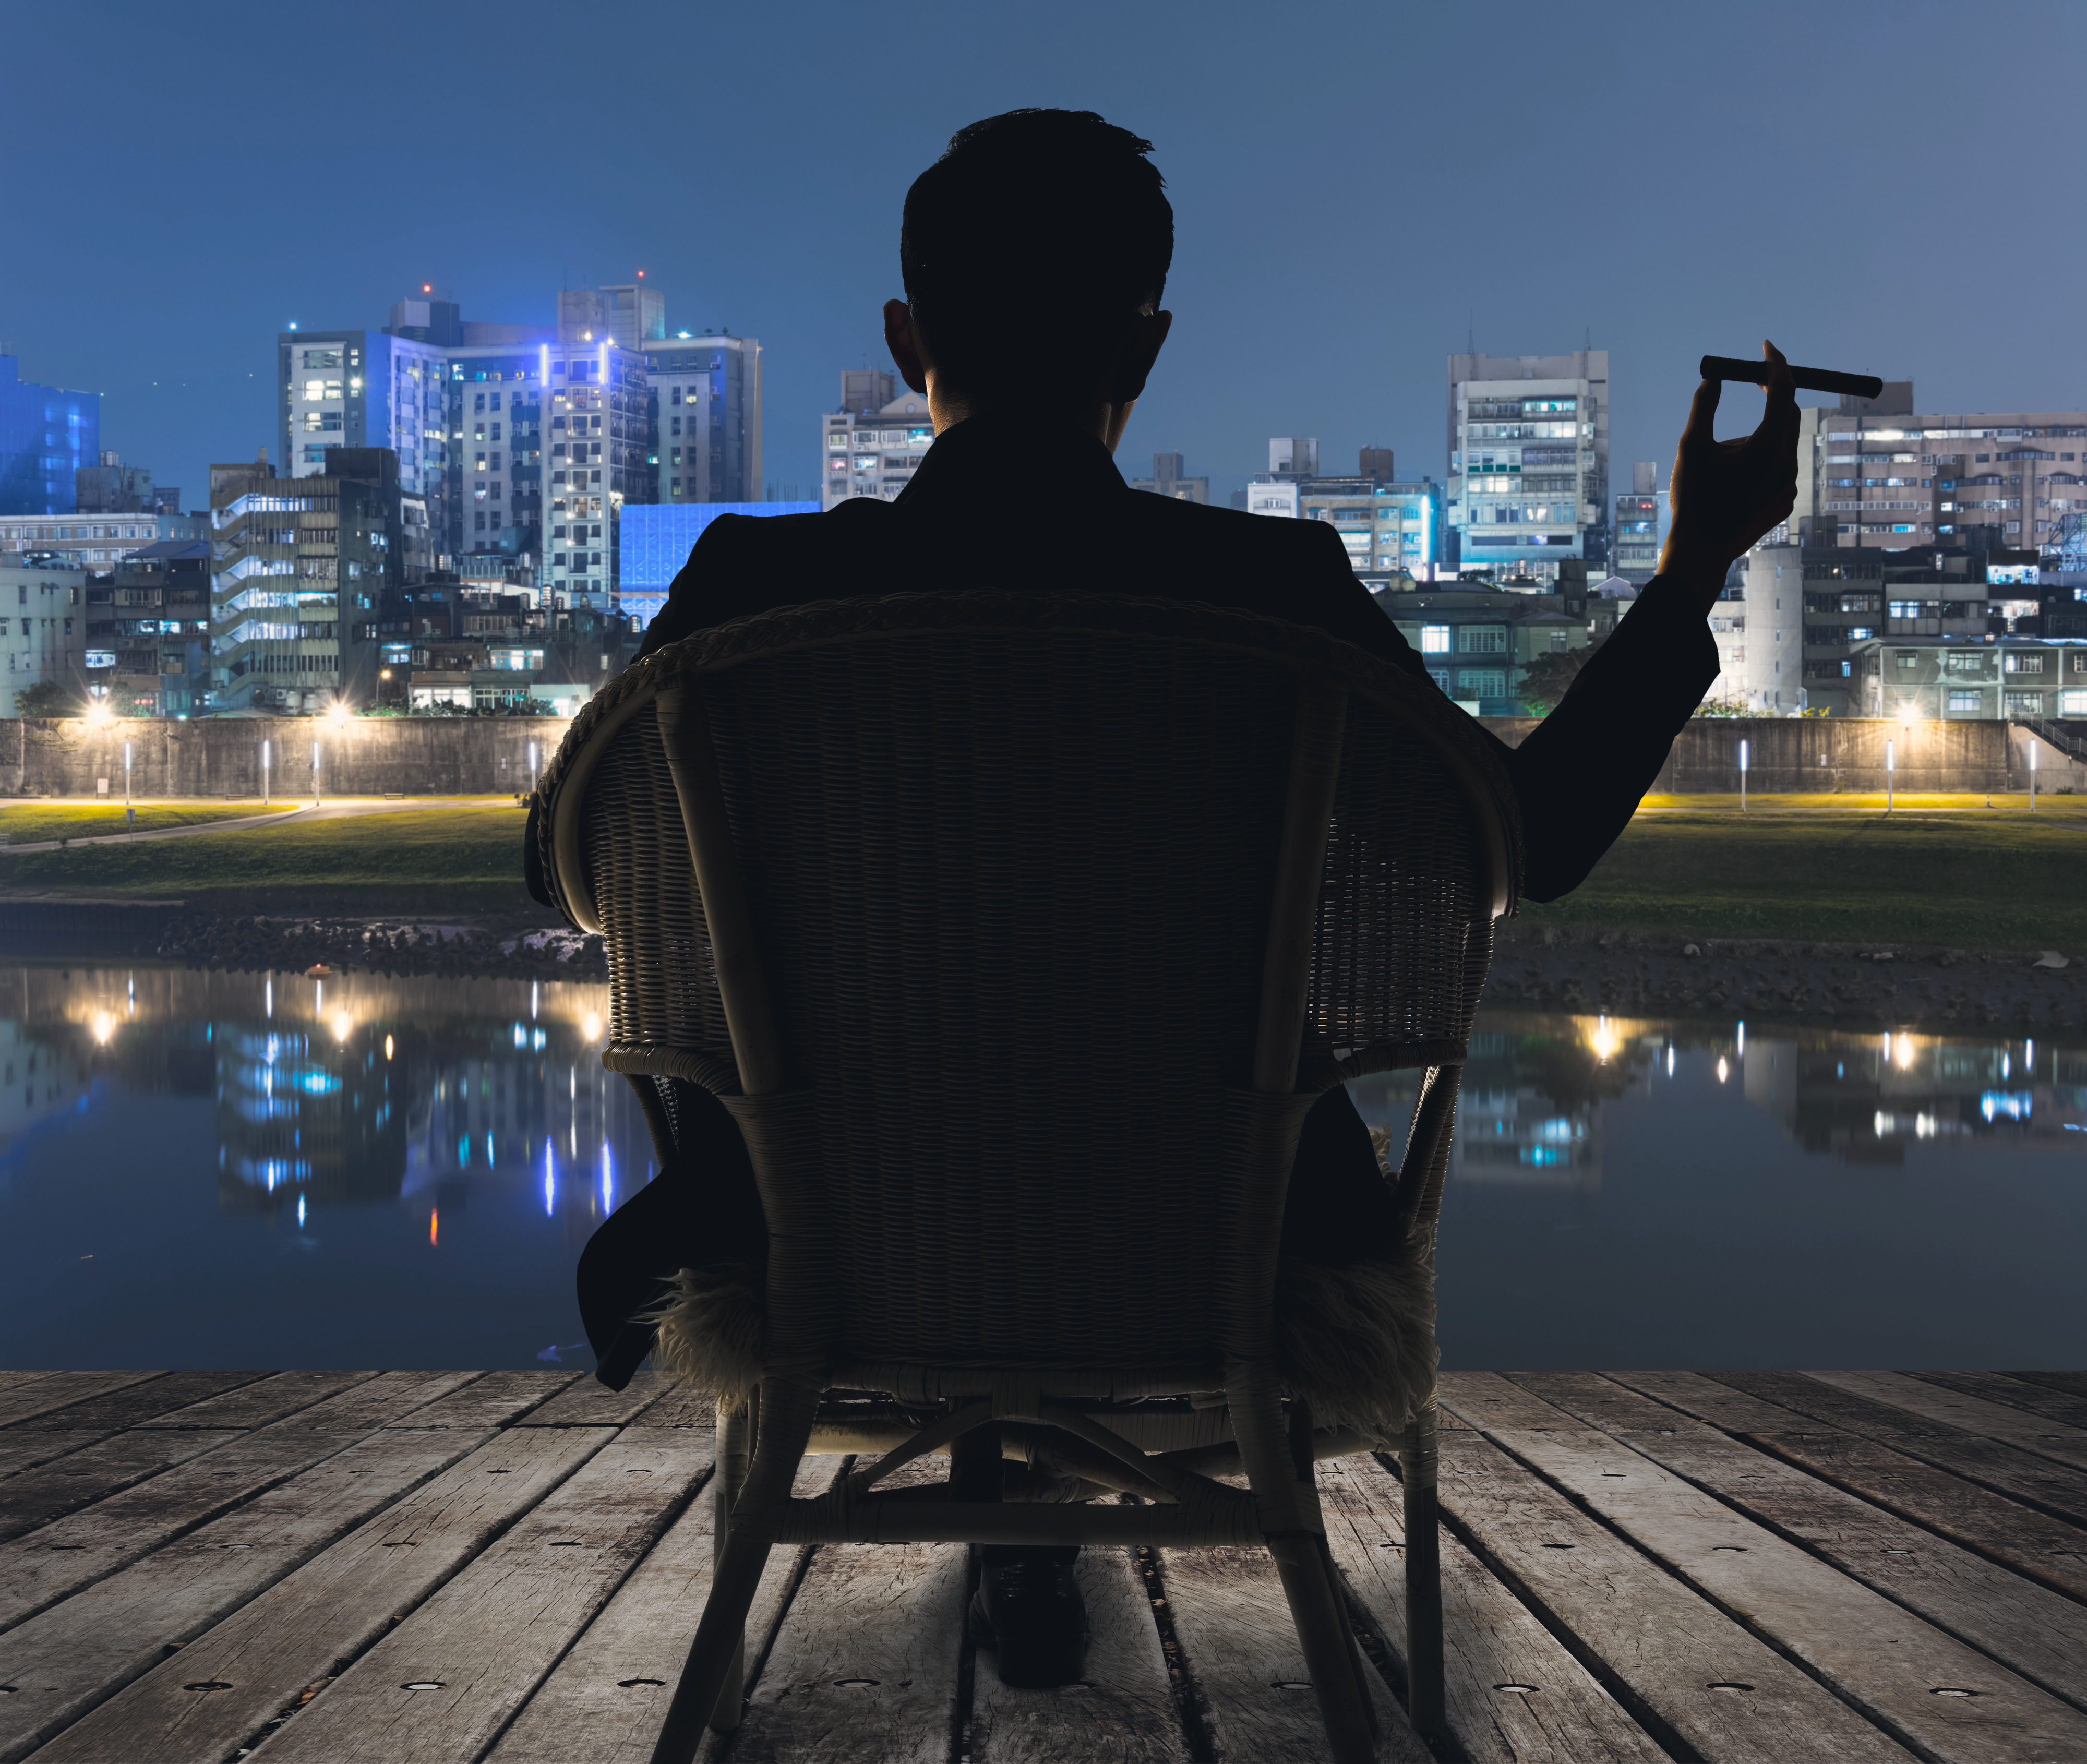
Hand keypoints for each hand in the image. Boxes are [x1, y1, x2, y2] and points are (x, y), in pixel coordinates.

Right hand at [1658, 339, 1798, 612]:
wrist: (1700, 552)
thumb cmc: (1692, 499)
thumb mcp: (1689, 447)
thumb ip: (1703, 406)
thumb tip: (1714, 377)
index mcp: (1766, 447)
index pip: (1782, 391)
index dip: (1775, 364)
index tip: (1766, 347)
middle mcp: (1787, 464)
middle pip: (1789, 414)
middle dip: (1772, 394)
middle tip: (1753, 380)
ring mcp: (1789, 486)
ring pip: (1781, 442)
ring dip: (1760, 433)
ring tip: (1724, 460)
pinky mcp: (1785, 501)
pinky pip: (1779, 466)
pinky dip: (1762, 459)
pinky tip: (1734, 481)